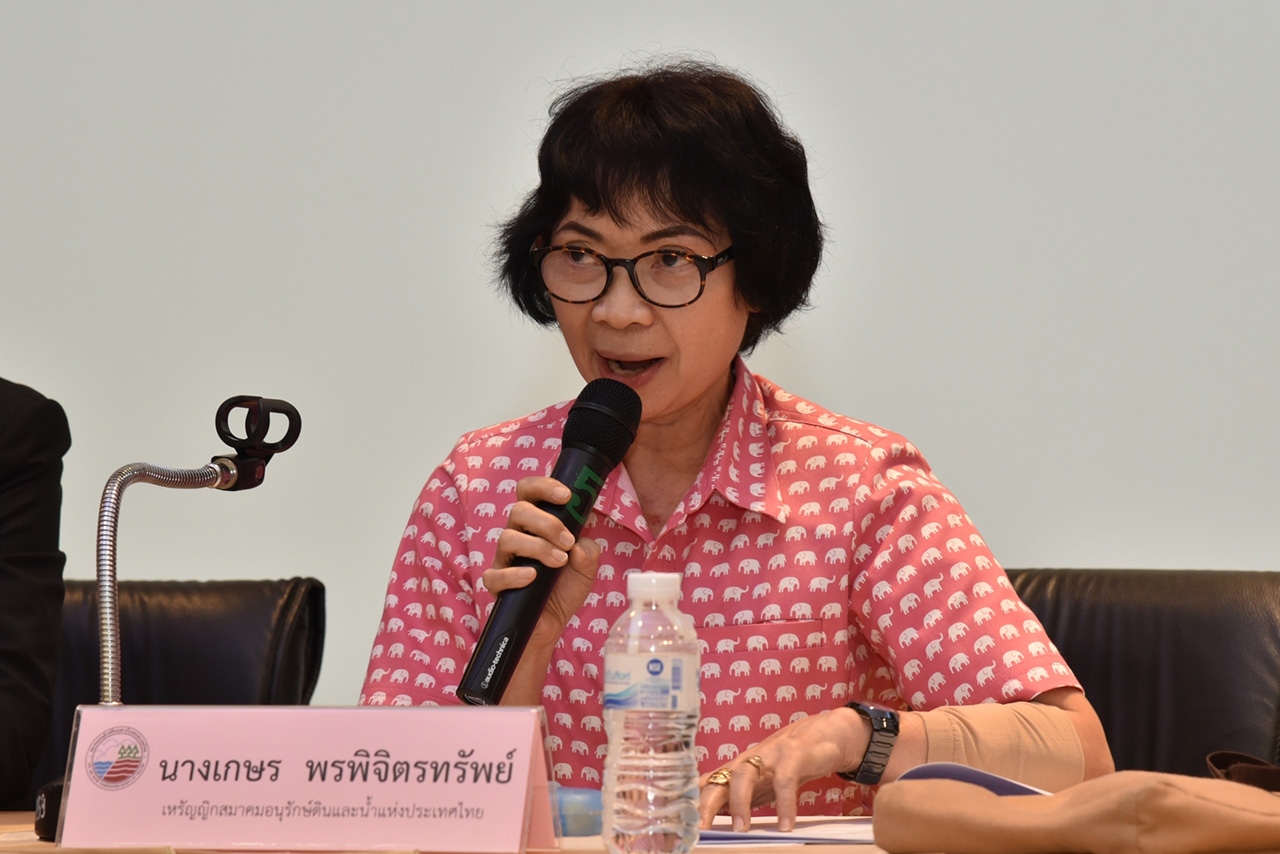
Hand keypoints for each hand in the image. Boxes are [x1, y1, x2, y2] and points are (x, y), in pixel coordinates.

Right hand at [480, 476, 600, 703]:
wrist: (552, 624)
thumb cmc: (564, 589)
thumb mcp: (586, 569)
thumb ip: (589, 553)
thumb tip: (579, 547)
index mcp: (535, 525)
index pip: (529, 493)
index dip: (544, 487)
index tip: (566, 496)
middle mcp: (517, 536)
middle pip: (518, 510)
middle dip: (546, 522)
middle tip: (567, 541)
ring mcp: (504, 560)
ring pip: (507, 538)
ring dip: (538, 547)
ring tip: (559, 562)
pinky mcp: (495, 584)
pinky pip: (495, 574)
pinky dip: (515, 574)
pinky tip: (533, 577)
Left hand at [697, 707, 867, 831]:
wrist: (823, 736)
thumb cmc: (786, 761)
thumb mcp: (758, 779)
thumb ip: (735, 792)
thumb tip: (707, 809)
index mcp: (736, 768)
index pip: (707, 785)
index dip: (692, 803)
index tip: (682, 824)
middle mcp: (747, 760)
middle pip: (719, 779)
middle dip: (706, 803)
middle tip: (701, 830)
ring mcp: (768, 754)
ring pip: (744, 774)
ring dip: (740, 802)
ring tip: (740, 829)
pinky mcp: (792, 754)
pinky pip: (784, 780)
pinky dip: (784, 803)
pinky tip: (785, 824)